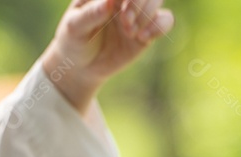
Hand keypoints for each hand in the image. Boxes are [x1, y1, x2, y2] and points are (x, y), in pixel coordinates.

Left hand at [41, 0, 174, 113]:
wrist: (81, 66)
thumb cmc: (74, 40)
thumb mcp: (74, 27)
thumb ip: (90, 14)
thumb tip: (109, 3)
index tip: (117, 7)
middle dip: (138, 2)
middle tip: (125, 21)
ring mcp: (137, 13)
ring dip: (147, 14)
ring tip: (130, 31)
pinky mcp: (147, 31)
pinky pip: (166, 20)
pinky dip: (159, 27)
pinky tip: (142, 38)